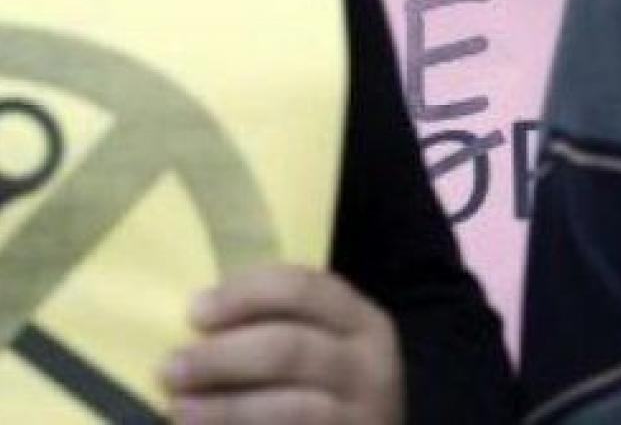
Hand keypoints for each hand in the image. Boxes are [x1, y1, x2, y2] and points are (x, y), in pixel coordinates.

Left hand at [162, 266, 402, 423]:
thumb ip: (277, 327)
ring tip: (179, 408)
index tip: (194, 312)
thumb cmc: (327, 390)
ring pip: (289, 408)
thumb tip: (198, 318)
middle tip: (171, 368)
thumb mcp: (324, 347)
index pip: (302, 288)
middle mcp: (369, 365)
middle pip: (289, 348)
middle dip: (222, 357)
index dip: (244, 295)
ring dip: (226, 408)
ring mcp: (360, 415)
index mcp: (361, 320)